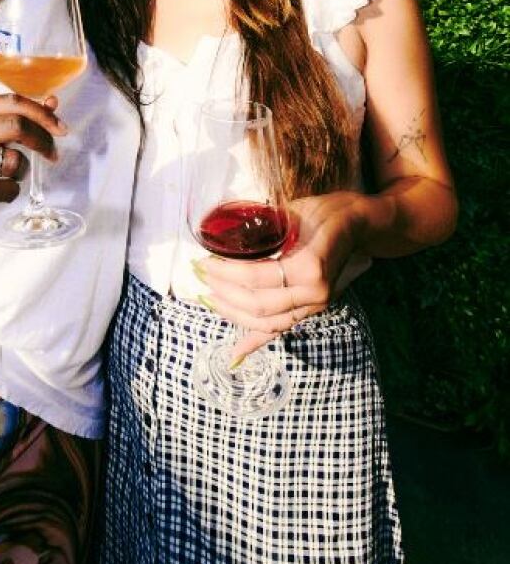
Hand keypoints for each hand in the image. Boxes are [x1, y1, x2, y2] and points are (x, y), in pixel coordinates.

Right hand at [0, 93, 66, 228]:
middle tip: (51, 154)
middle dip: (42, 140)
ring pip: (10, 159)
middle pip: (14, 125)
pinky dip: (11, 192)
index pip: (12, 101)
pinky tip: (4, 191)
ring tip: (12, 175)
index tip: (61, 128)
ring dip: (22, 170)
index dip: (42, 113)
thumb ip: (15, 116)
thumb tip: (53, 103)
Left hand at [195, 190, 366, 357]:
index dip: (225, 272)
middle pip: (257, 304)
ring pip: (266, 322)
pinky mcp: (314, 310)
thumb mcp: (294, 212)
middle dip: (223, 293)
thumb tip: (225, 235)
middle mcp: (314, 293)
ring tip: (210, 298)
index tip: (204, 261)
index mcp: (309, 266)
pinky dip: (256, 342)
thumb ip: (264, 229)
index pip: (256, 277)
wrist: (362, 223)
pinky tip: (236, 353)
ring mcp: (316, 305)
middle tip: (201, 276)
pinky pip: (281, 330)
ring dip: (233, 314)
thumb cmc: (327, 210)